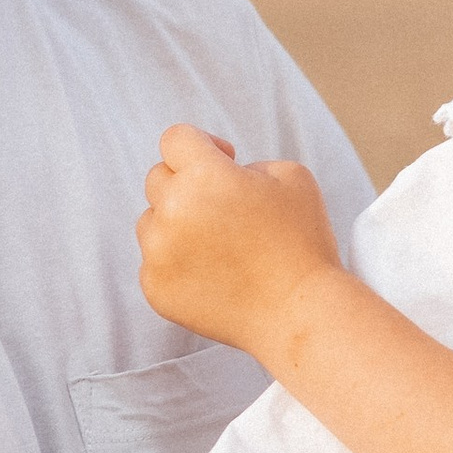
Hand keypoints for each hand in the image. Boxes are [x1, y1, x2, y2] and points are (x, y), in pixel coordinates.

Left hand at [136, 126, 342, 354]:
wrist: (300, 313)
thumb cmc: (302, 244)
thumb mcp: (291, 177)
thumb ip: (247, 162)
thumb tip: (223, 170)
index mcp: (204, 176)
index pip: (176, 139)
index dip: (202, 144)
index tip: (224, 162)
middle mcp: (173, 211)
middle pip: (158, 178)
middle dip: (188, 184)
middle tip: (226, 208)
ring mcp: (158, 253)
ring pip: (150, 221)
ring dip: (176, 224)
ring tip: (220, 245)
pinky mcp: (155, 288)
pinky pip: (153, 261)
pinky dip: (176, 263)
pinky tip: (214, 273)